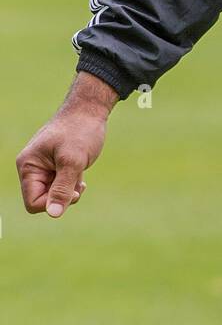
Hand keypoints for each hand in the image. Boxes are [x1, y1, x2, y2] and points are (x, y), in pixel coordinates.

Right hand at [16, 72, 116, 217]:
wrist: (90, 111)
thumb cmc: (80, 130)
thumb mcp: (73, 161)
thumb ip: (62, 188)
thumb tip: (54, 213)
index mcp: (28, 166)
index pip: (32, 202)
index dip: (52, 202)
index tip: (72, 191)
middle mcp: (33, 168)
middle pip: (43, 200)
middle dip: (62, 196)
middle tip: (78, 183)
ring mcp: (44, 168)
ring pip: (53, 195)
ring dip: (69, 190)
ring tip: (80, 175)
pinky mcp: (56, 167)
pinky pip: (61, 187)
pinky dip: (72, 185)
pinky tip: (81, 174)